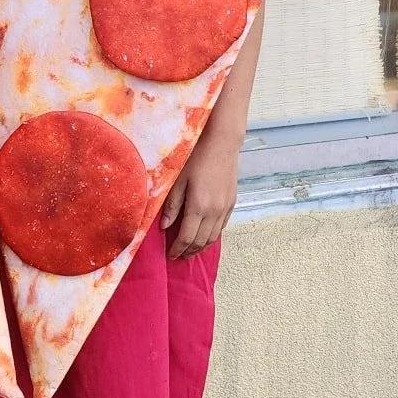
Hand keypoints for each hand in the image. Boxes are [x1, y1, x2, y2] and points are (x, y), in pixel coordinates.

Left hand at [161, 129, 239, 259]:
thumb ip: (172, 205)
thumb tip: (165, 227)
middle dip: (189, 251)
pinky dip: (213, 235)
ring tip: (191, 250)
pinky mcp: (232, 202)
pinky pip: (222, 226)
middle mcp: (214, 211)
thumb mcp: (178, 180)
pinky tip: (205, 235)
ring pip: (214, 236)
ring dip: (202, 246)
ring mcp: (225, 207)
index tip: (170, 255)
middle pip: (201, 241)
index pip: (187, 237)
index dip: (178, 249)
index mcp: (199, 206)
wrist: (221, 142)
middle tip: (179, 255)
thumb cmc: (196, 157)